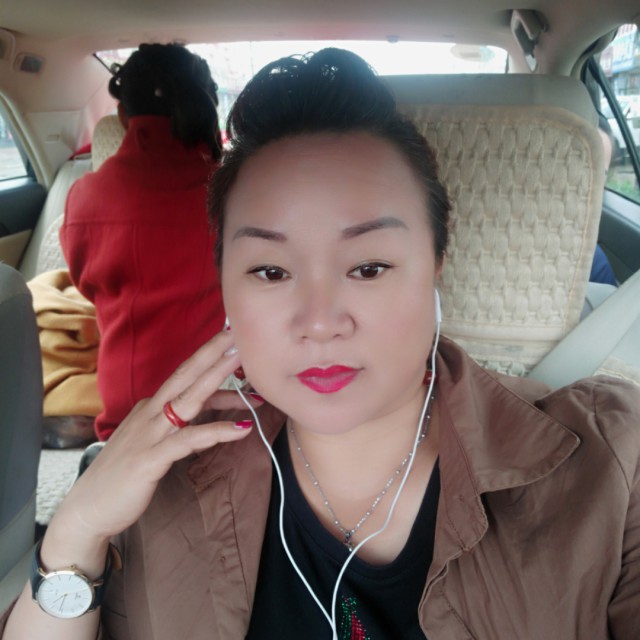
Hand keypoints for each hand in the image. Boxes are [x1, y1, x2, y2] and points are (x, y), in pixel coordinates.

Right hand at [46, 329, 255, 552]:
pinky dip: (216, 431)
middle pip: (186, 376)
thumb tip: (209, 424)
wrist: (87, 510)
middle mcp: (149, 414)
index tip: (234, 347)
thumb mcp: (154, 444)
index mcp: (150, 408)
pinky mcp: (150, 459)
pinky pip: (188, 440)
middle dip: (213, 353)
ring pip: (189, 399)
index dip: (210, 363)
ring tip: (243, 363)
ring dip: (217, 378)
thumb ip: (180, 431)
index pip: (186, 381)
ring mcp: (149, 434)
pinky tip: (242, 428)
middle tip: (238, 335)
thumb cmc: (123, 475)